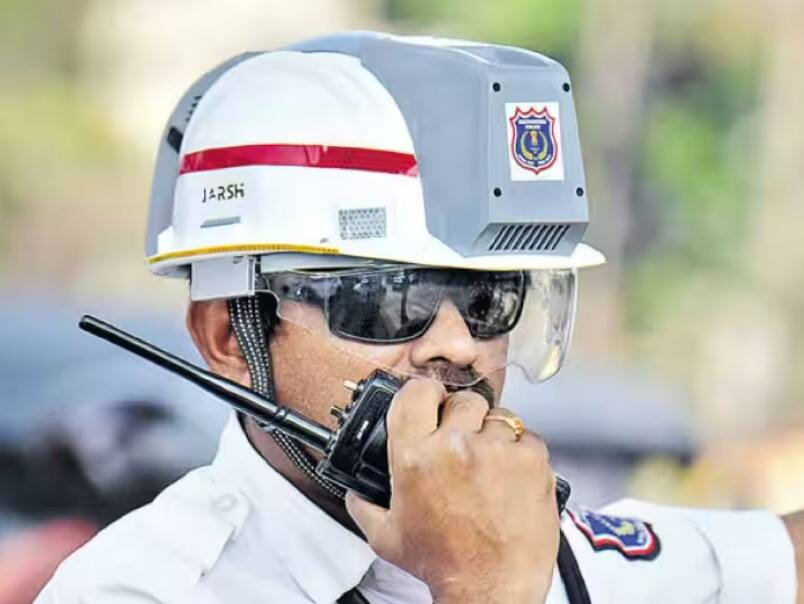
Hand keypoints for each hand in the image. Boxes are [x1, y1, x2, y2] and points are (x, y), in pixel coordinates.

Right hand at [346, 379, 558, 603]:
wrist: (492, 588)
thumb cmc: (444, 563)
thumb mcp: (387, 537)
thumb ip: (365, 506)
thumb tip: (355, 491)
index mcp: (415, 457)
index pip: (416, 392)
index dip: (424, 395)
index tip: (431, 403)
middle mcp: (455, 446)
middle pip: (461, 400)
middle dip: (462, 419)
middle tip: (463, 447)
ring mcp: (496, 450)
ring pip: (498, 415)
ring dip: (493, 435)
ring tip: (490, 467)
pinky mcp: (531, 460)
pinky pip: (527, 436)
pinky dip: (522, 453)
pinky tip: (511, 478)